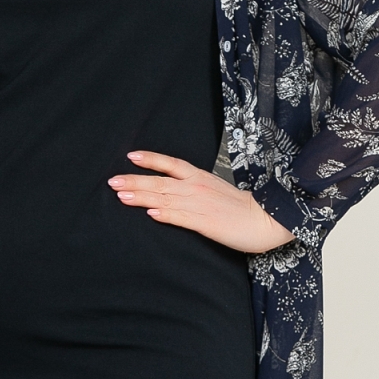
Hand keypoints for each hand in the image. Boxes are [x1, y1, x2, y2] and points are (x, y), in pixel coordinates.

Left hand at [108, 150, 294, 253]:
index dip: (150, 159)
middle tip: (112, 180)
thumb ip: (192, 190)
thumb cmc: (240, 207)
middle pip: (160, 181)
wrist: (266, 218)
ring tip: (121, 194)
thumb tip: (169, 194)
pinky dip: (165, 214)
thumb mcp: (214, 190)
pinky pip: (181, 217)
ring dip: (141, 197)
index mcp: (199, 177)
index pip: (171, 163)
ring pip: (165, 199)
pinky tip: (151, 213)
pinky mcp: (205, 222)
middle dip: (134, 180)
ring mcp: (199, 205)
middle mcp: (196, 188)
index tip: (130, 156)